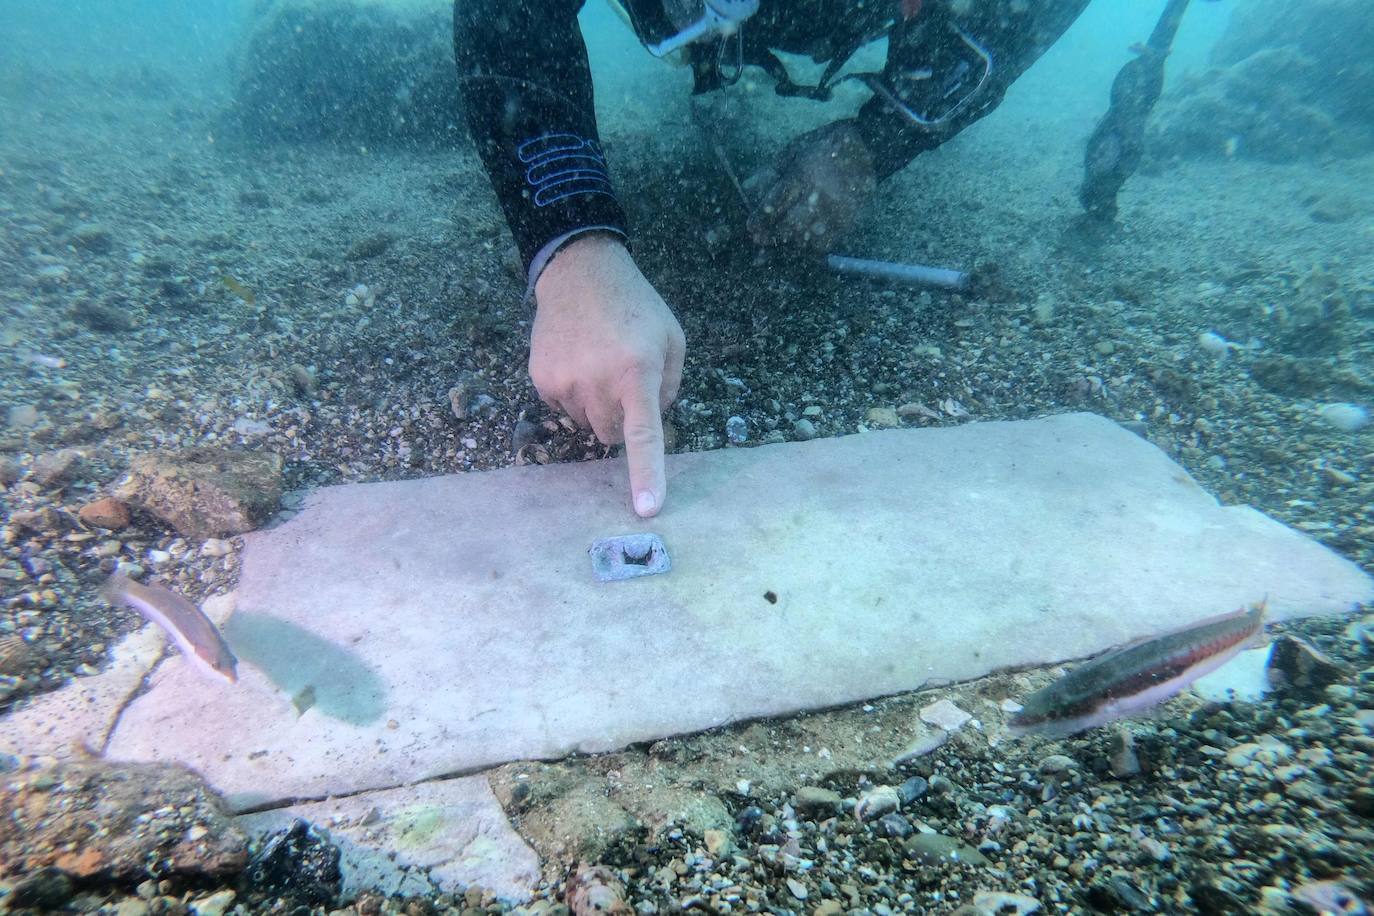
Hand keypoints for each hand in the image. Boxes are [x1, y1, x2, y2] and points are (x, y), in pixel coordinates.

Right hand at [531, 233, 685, 517]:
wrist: (580, 273)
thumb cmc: (635, 308)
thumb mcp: (671, 339)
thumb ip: (669, 386)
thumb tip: (653, 422)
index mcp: (636, 372)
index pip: (643, 434)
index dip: (646, 474)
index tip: (646, 509)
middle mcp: (597, 381)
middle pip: (611, 435)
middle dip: (621, 419)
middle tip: (623, 382)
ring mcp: (564, 382)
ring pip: (586, 424)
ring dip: (596, 406)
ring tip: (598, 363)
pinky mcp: (541, 380)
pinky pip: (562, 408)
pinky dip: (573, 394)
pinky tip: (577, 361)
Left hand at [749, 119, 875, 250]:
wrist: (867, 148)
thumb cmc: (824, 146)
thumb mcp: (795, 149)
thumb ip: (771, 171)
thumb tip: (746, 189)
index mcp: (803, 173)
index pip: (777, 202)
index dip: (762, 218)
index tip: (752, 227)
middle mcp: (819, 195)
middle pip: (790, 226)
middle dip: (772, 235)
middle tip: (760, 240)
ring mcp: (835, 211)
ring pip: (806, 239)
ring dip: (789, 243)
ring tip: (780, 241)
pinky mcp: (847, 222)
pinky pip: (824, 245)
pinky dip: (809, 248)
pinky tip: (801, 243)